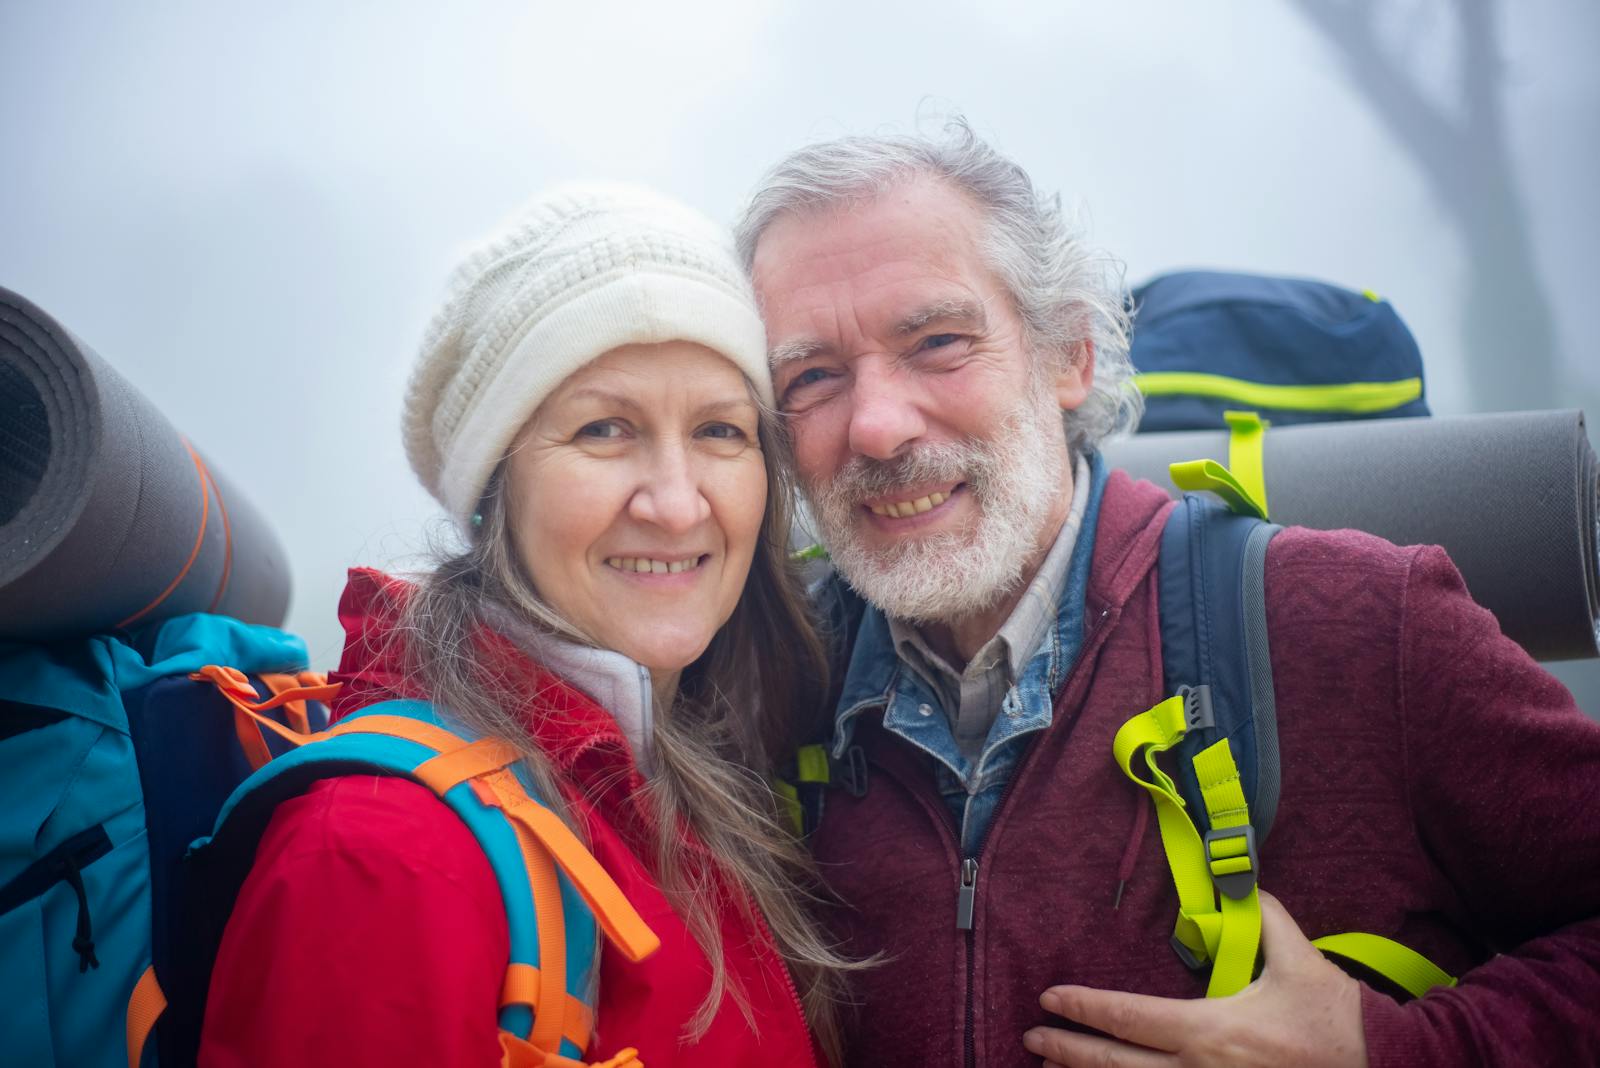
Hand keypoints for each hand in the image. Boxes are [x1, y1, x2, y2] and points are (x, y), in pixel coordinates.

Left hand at [1023, 891, 1366, 1066]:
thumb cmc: (1338, 1021)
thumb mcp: (1301, 960)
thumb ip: (1266, 917)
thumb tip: (1242, 881)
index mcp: (1212, 1031)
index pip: (1128, 1019)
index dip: (1083, 1009)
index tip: (1049, 997)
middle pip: (1115, 1067)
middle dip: (1067, 1051)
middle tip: (1032, 1037)